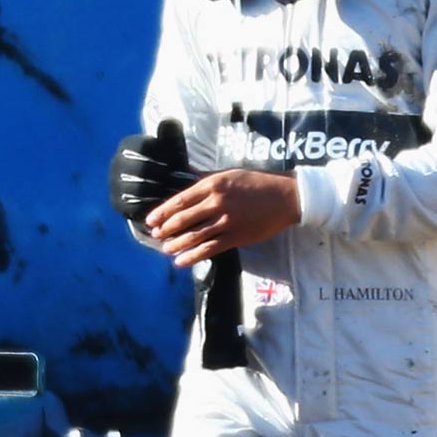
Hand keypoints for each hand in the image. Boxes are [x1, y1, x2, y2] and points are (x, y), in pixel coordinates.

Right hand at [106, 121, 198, 224]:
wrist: (155, 189)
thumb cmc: (168, 164)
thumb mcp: (172, 148)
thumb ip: (172, 134)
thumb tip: (170, 120)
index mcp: (127, 145)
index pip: (145, 146)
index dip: (165, 154)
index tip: (182, 161)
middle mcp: (116, 163)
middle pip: (141, 168)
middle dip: (166, 175)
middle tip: (184, 181)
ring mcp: (114, 184)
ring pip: (138, 188)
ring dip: (162, 191)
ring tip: (179, 192)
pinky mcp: (117, 203)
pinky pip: (134, 206)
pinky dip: (152, 206)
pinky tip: (168, 204)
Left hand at [147, 169, 300, 266]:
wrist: (285, 197)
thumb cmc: (257, 183)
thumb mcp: (230, 175)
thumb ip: (209, 183)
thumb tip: (187, 191)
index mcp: (213, 185)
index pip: (180, 200)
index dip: (163, 212)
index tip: (151, 220)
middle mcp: (217, 202)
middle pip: (183, 219)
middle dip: (166, 229)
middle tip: (156, 235)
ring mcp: (226, 221)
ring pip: (194, 236)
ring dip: (176, 244)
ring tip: (166, 249)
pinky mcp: (236, 236)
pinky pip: (209, 249)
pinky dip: (193, 256)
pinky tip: (181, 261)